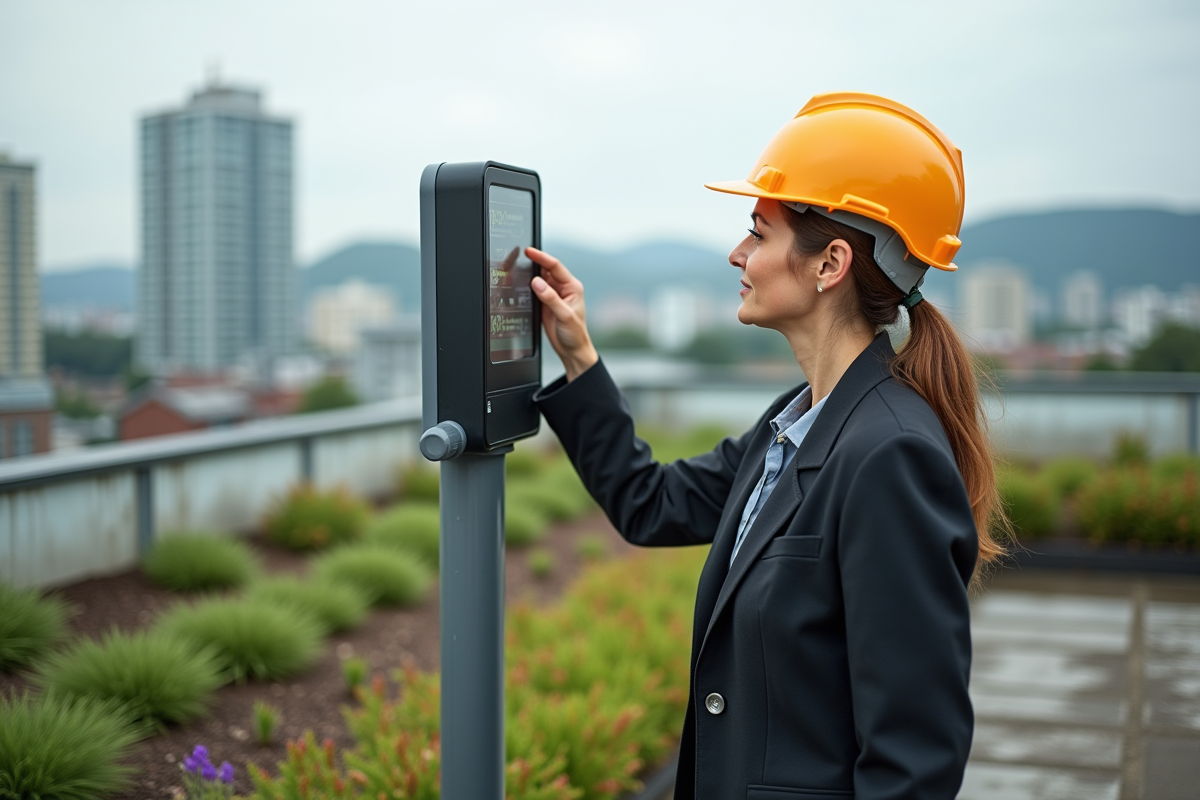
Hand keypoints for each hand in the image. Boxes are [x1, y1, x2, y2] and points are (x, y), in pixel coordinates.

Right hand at [526, 247, 598, 381]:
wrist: (571, 350)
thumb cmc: (575, 334)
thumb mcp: (565, 315)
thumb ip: (551, 298)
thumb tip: (537, 282)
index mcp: (572, 287)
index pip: (555, 267)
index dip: (542, 257)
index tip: (529, 252)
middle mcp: (563, 289)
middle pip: (546, 270)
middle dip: (533, 263)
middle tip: (518, 257)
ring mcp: (553, 295)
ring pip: (539, 279)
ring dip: (529, 275)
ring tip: (516, 269)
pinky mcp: (545, 303)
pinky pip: (534, 291)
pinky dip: (526, 287)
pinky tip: (518, 284)